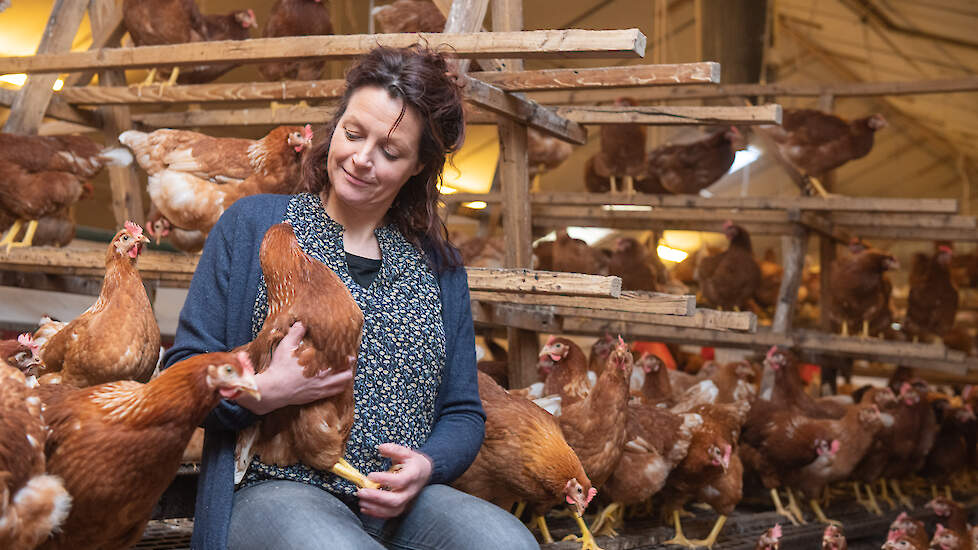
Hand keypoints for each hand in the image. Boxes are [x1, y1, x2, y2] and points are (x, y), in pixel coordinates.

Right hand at [235, 321, 352, 414]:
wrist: (273, 390)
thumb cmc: (279, 368)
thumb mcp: (286, 346)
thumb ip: (295, 333)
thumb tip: (302, 322)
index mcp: (318, 363)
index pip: (340, 359)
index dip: (346, 355)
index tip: (347, 351)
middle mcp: (323, 376)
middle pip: (346, 372)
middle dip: (349, 365)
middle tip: (349, 360)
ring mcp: (321, 388)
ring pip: (343, 383)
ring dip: (346, 376)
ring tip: (346, 370)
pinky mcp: (317, 396)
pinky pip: (335, 392)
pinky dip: (340, 386)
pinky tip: (338, 382)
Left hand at [357, 443, 432, 518]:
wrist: (424, 474)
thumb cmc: (413, 462)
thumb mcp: (407, 452)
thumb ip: (394, 450)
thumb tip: (381, 448)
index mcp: (413, 475)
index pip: (400, 481)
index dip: (384, 479)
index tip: (370, 476)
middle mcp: (411, 491)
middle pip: (395, 500)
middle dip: (377, 497)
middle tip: (361, 491)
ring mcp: (407, 501)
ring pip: (392, 510)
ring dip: (375, 507)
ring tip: (361, 500)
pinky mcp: (402, 506)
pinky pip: (390, 514)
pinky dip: (376, 513)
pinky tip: (365, 508)